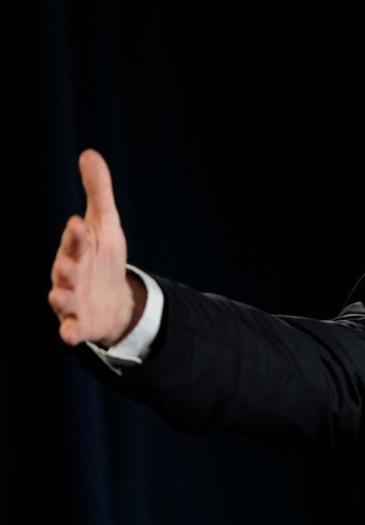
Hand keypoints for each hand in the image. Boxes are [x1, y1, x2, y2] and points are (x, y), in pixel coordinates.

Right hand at [48, 149, 144, 347]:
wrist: (111, 299)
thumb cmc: (102, 258)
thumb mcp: (106, 224)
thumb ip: (98, 192)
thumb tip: (90, 153)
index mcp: (76, 249)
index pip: (76, 240)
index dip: (76, 234)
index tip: (78, 222)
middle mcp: (69, 273)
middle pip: (65, 268)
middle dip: (66, 265)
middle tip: (68, 262)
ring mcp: (72, 299)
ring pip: (62, 297)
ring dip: (60, 296)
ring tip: (57, 295)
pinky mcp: (78, 322)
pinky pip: (71, 328)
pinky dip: (68, 331)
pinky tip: (69, 335)